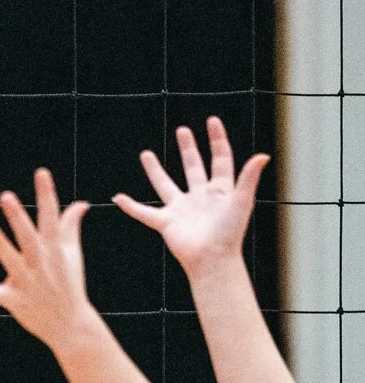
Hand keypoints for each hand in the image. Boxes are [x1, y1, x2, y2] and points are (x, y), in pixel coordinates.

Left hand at [0, 169, 92, 349]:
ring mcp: (29, 282)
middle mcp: (42, 264)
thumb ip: (70, 227)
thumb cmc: (69, 284)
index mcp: (55, 250)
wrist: (70, 324)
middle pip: (29, 237)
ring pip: (12, 262)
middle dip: (18, 217)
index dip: (46, 194)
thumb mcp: (72, 255)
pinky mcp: (16, 301)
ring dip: (2, 246)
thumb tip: (82, 203)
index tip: (42, 172)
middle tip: (6, 196)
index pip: (51, 217)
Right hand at [114, 116, 267, 274]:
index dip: (217, 140)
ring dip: (155, 170)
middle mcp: (200, 196)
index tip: (212, 121)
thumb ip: (249, 178)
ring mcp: (182, 209)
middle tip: (182, 130)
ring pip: (165, 185)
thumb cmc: (230, 234)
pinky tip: (119, 198)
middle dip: (188, 149)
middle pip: (193, 167)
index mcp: (220, 190)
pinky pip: (145, 212)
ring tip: (146, 154)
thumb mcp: (241, 202)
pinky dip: (131, 206)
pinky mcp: (167, 223)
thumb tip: (263, 156)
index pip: (220, 159)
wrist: (212, 261)